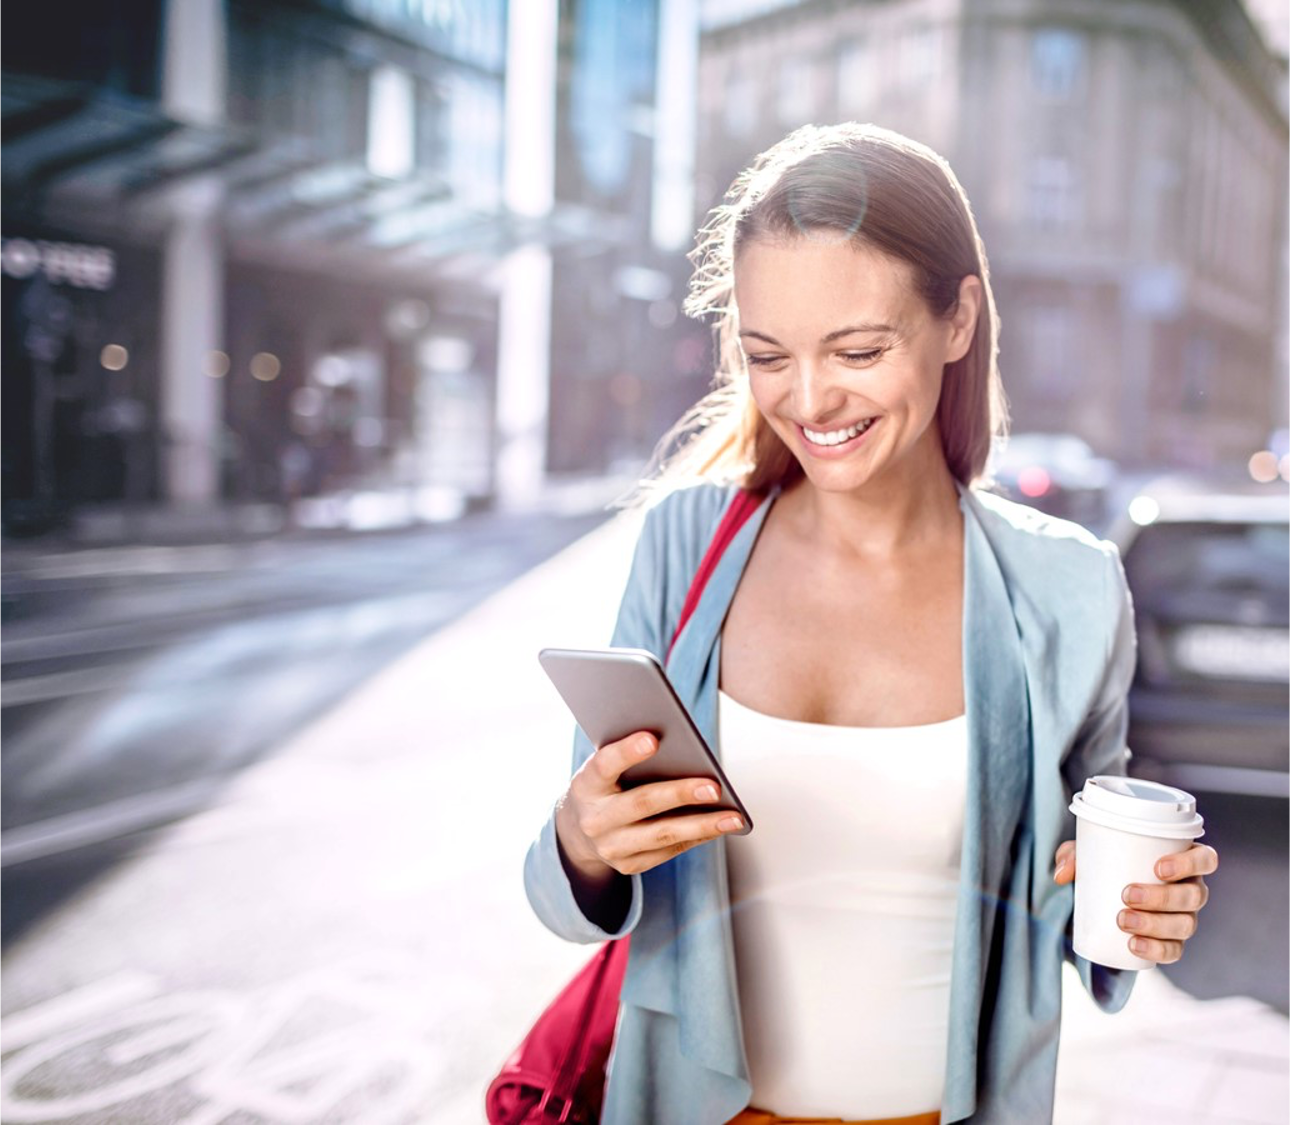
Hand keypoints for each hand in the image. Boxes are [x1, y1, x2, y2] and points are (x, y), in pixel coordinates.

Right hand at [555, 730, 744, 883]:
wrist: (577, 831)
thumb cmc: (604, 784)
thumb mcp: (605, 767)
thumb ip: (630, 756)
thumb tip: (681, 745)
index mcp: (586, 785)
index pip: (604, 765)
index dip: (627, 752)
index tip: (653, 739)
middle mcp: (595, 819)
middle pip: (642, 804)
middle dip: (680, 794)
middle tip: (715, 787)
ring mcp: (611, 847)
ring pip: (663, 834)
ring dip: (703, 825)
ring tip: (734, 817)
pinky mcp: (628, 865)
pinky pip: (669, 850)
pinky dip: (698, 836)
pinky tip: (720, 825)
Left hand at [1054, 839, 1219, 963]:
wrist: (1106, 894)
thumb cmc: (1107, 863)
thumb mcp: (1089, 853)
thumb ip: (1073, 856)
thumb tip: (1061, 875)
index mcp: (1184, 860)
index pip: (1205, 859)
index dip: (1190, 863)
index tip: (1158, 867)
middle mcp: (1192, 889)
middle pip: (1193, 895)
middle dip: (1162, 897)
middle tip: (1127, 894)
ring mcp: (1185, 917)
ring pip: (1185, 924)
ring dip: (1156, 924)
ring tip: (1123, 920)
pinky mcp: (1173, 941)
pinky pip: (1173, 951)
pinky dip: (1156, 950)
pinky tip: (1134, 946)